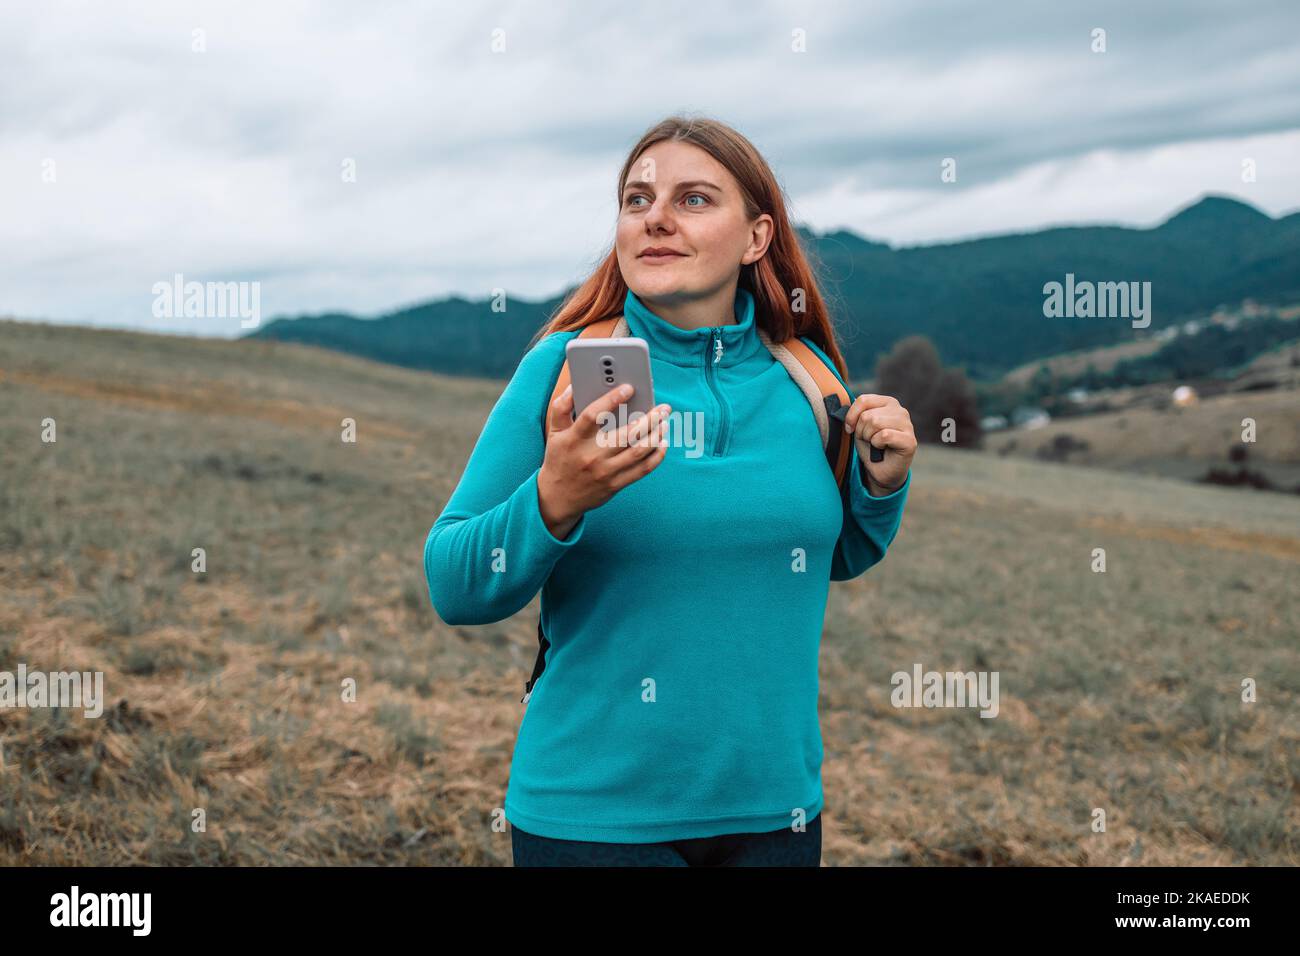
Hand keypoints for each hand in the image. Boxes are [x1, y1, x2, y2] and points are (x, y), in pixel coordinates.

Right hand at [537, 383, 671, 538]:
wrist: (557, 498)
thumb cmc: (559, 459)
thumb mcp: (553, 432)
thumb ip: (561, 407)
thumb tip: (574, 386)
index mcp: (574, 439)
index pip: (593, 415)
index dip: (612, 399)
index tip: (629, 388)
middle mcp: (591, 456)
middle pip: (626, 434)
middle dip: (649, 418)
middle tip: (663, 407)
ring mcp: (605, 472)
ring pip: (638, 452)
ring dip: (656, 435)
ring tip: (664, 422)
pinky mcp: (615, 485)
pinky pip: (642, 470)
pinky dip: (656, 456)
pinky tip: (662, 443)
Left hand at [843, 393, 915, 494]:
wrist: (879, 470)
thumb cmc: (870, 446)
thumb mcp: (859, 426)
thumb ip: (857, 413)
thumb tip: (848, 404)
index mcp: (888, 403)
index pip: (863, 400)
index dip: (851, 417)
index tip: (850, 429)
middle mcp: (900, 411)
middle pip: (867, 415)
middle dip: (861, 431)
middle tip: (868, 440)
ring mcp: (907, 425)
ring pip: (875, 423)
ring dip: (869, 438)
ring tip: (875, 444)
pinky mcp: (910, 440)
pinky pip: (884, 435)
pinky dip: (877, 444)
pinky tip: (882, 448)